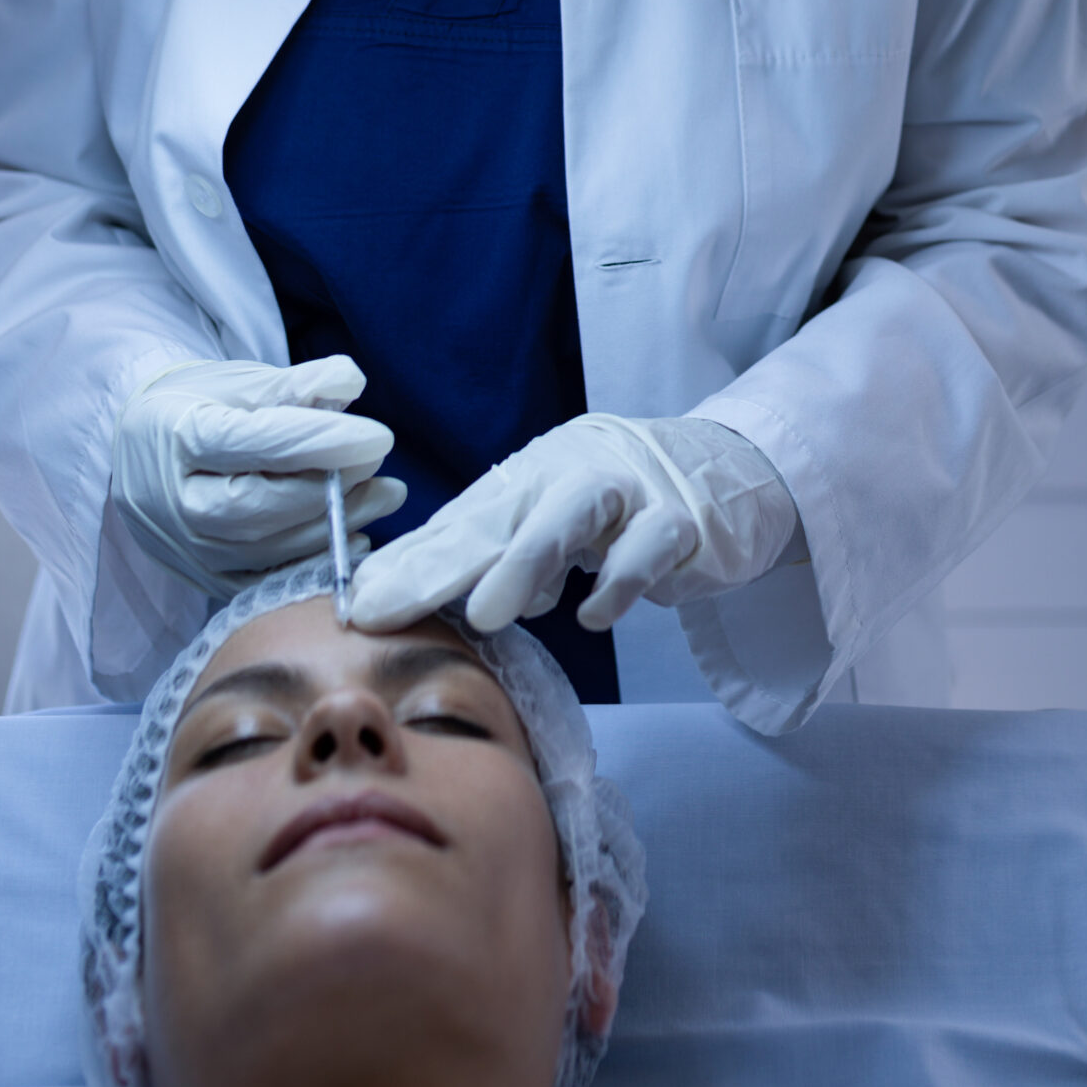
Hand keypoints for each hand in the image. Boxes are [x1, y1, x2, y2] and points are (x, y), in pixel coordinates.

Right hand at [111, 355, 405, 595]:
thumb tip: (350, 381)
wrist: (142, 449)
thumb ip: (294, 384)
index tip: (378, 437)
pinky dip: (313, 563)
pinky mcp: (205, 576)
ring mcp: (187, 547)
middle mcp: (176, 501)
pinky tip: (355, 538)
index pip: (257, 443)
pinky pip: (264, 580)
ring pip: (266, 549)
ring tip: (385, 496)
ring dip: (333, 526)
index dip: (321, 441)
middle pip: (258, 505)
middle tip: (382, 468)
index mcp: (179, 437)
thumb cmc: (199, 406)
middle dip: (329, 489)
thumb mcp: (239, 382)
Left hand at [347, 412, 800, 635]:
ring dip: (527, 560)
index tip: (359, 605)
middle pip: (500, 514)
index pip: (461, 522)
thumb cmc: (622, 505)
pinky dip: (620, 581)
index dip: (410, 563)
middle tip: (387, 607)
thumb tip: (407, 595)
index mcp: (530, 476)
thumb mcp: (550, 525)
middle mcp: (570, 472)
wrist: (728, 469)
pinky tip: (595, 617)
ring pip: (572, 511)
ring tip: (490, 613)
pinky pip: (648, 545)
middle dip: (441, 563)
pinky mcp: (683, 518)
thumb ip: (492, 557)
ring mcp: (630, 490)